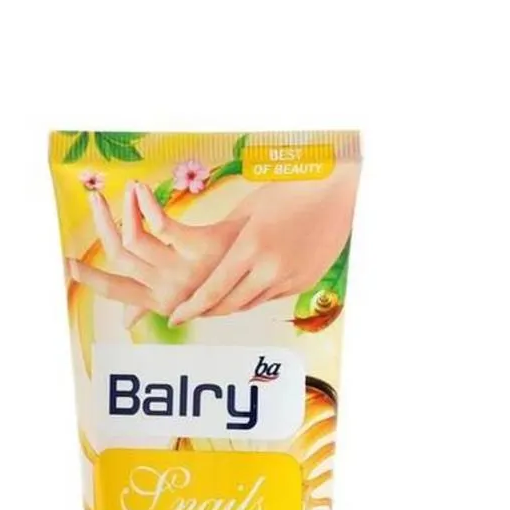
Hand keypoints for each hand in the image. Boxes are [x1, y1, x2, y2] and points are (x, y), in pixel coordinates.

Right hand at [66, 182, 245, 326]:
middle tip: (95, 199)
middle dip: (102, 226)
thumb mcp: (187, 295)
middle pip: (119, 256)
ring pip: (134, 240)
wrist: (267, 267)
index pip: (116, 291)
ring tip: (127, 187)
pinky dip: (145, 204)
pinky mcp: (199, 249)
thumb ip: (150, 305)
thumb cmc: (226, 277)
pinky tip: (140, 188)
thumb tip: (126, 322)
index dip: (90, 278)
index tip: (67, 263)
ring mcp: (182, 271)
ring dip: (125, 208)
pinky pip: (161, 225)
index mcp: (160, 300)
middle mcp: (167, 289)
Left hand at [165, 166, 360, 324]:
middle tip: (190, 313)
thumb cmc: (287, 191)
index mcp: (251, 247)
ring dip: (231, 305)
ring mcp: (290, 279)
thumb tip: (203, 264)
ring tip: (215, 304)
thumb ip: (226, 240)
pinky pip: (272, 297)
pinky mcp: (304, 282)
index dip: (191, 308)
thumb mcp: (248, 210)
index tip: (175, 317)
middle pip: (229, 305)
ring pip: (251, 304)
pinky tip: (247, 289)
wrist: (335, 192)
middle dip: (207, 312)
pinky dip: (255, 296)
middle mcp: (271, 269)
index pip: (213, 290)